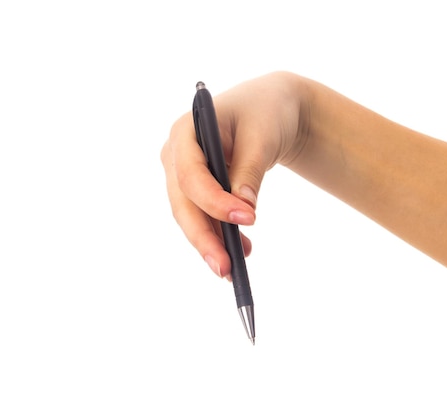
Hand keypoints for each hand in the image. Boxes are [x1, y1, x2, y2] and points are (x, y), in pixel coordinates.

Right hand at [161, 72, 308, 278]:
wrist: (270, 108)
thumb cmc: (266, 111)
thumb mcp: (263, 137)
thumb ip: (250, 172)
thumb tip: (243, 214)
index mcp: (186, 130)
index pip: (190, 173)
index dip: (214, 201)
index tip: (248, 219)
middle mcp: (176, 153)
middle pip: (183, 202)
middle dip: (203, 236)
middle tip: (225, 267)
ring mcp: (182, 172)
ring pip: (190, 215)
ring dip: (212, 242)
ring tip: (237, 268)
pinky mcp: (195, 187)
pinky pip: (203, 216)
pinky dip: (220, 235)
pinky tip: (241, 251)